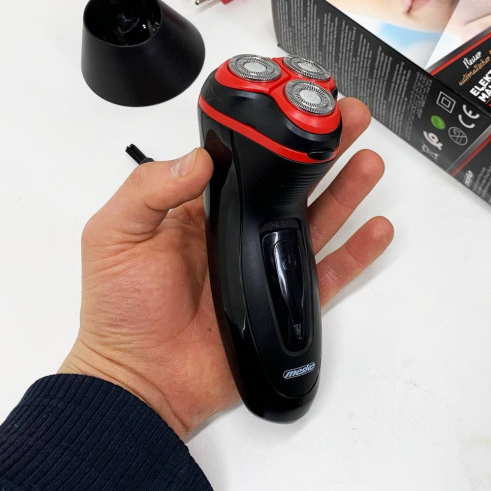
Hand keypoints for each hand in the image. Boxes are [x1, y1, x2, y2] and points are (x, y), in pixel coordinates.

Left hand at [59, 98, 393, 437]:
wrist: (144, 380)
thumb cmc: (121, 311)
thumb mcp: (114, 236)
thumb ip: (148, 190)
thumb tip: (199, 158)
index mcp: (204, 210)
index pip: (249, 162)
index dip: (275, 135)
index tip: (299, 110)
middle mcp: (242, 230)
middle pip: (293, 183)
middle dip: (324, 150)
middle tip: (350, 121)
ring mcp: (266, 264)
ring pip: (317, 220)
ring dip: (347, 190)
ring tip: (368, 162)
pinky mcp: (285, 300)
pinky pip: (329, 272)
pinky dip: (357, 252)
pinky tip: (376, 228)